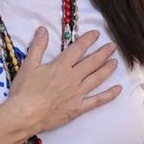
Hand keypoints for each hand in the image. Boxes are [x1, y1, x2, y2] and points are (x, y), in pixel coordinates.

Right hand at [0, 28, 121, 143]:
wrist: (25, 115)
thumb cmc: (24, 90)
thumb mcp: (28, 64)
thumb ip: (38, 46)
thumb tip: (43, 29)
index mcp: (61, 66)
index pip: (78, 49)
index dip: (88, 40)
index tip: (97, 34)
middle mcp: (73, 78)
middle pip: (92, 63)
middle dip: (103, 53)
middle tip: (112, 46)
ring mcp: (77, 94)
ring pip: (97, 79)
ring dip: (107, 69)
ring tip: (115, 62)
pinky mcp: (78, 108)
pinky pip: (97, 101)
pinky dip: (109, 95)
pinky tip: (118, 89)